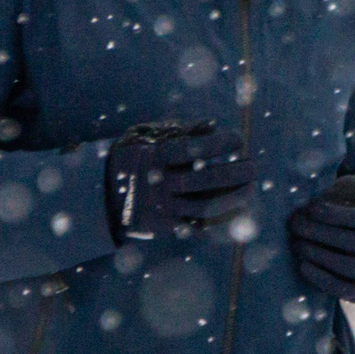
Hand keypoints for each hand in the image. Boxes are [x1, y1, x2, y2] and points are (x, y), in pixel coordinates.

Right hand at [106, 121, 253, 241]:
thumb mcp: (144, 137)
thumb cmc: (132, 157)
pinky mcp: (164, 228)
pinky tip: (239, 207)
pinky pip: (200, 225)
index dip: (220, 144)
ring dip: (235, 198)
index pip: (193, 149)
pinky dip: (222, 217)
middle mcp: (156, 184)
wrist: (100, 196)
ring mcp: (161, 208)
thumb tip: (213, 126)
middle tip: (254, 166)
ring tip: (251, 187)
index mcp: (152, 157)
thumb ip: (178, 130)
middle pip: (205, 181)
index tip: (237, 139)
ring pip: (206, 207)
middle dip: (236, 174)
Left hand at [288, 174, 354, 299]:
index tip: (310, 208)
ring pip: (346, 266)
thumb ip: (343, 191)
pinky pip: (342, 288)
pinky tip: (303, 264)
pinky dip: (320, 278)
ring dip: (316, 254)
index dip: (333, 213)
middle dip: (318, 232)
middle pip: (351, 242)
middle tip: (294, 224)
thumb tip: (313, 203)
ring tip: (296, 242)